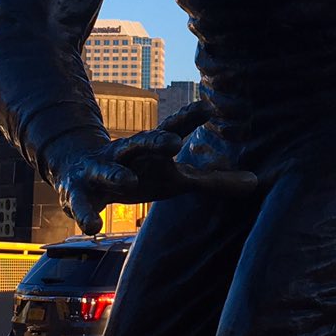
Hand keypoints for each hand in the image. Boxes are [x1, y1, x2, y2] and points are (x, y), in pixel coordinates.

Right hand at [60, 126, 256, 235]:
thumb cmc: (141, 175)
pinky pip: (81, 203)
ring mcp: (100, 171)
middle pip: (141, 143)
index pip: (171, 130)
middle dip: (156, 141)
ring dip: (116, 174)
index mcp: (151, 150)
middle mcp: (126, 154)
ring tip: (128, 182)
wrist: (80, 171)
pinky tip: (92, 228)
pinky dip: (85, 213)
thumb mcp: (177, 179)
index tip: (206, 107)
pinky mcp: (79, 191)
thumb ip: (214, 182)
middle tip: (174, 142)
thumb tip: (256, 182)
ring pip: (108, 170)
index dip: (188, 119)